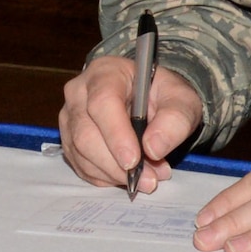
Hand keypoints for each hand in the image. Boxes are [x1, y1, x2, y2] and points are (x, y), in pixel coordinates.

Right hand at [59, 56, 203, 195]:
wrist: (150, 101)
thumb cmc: (163, 96)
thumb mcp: (182, 101)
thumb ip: (174, 121)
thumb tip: (153, 149)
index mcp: (106, 73)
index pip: (102, 103)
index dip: (116, 134)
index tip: (134, 160)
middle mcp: (79, 92)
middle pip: (85, 133)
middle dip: (117, 163)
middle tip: (150, 179)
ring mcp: (69, 117)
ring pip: (80, 153)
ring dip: (114, 173)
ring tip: (146, 177)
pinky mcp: (68, 140)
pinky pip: (80, 166)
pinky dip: (106, 177)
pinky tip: (127, 174)